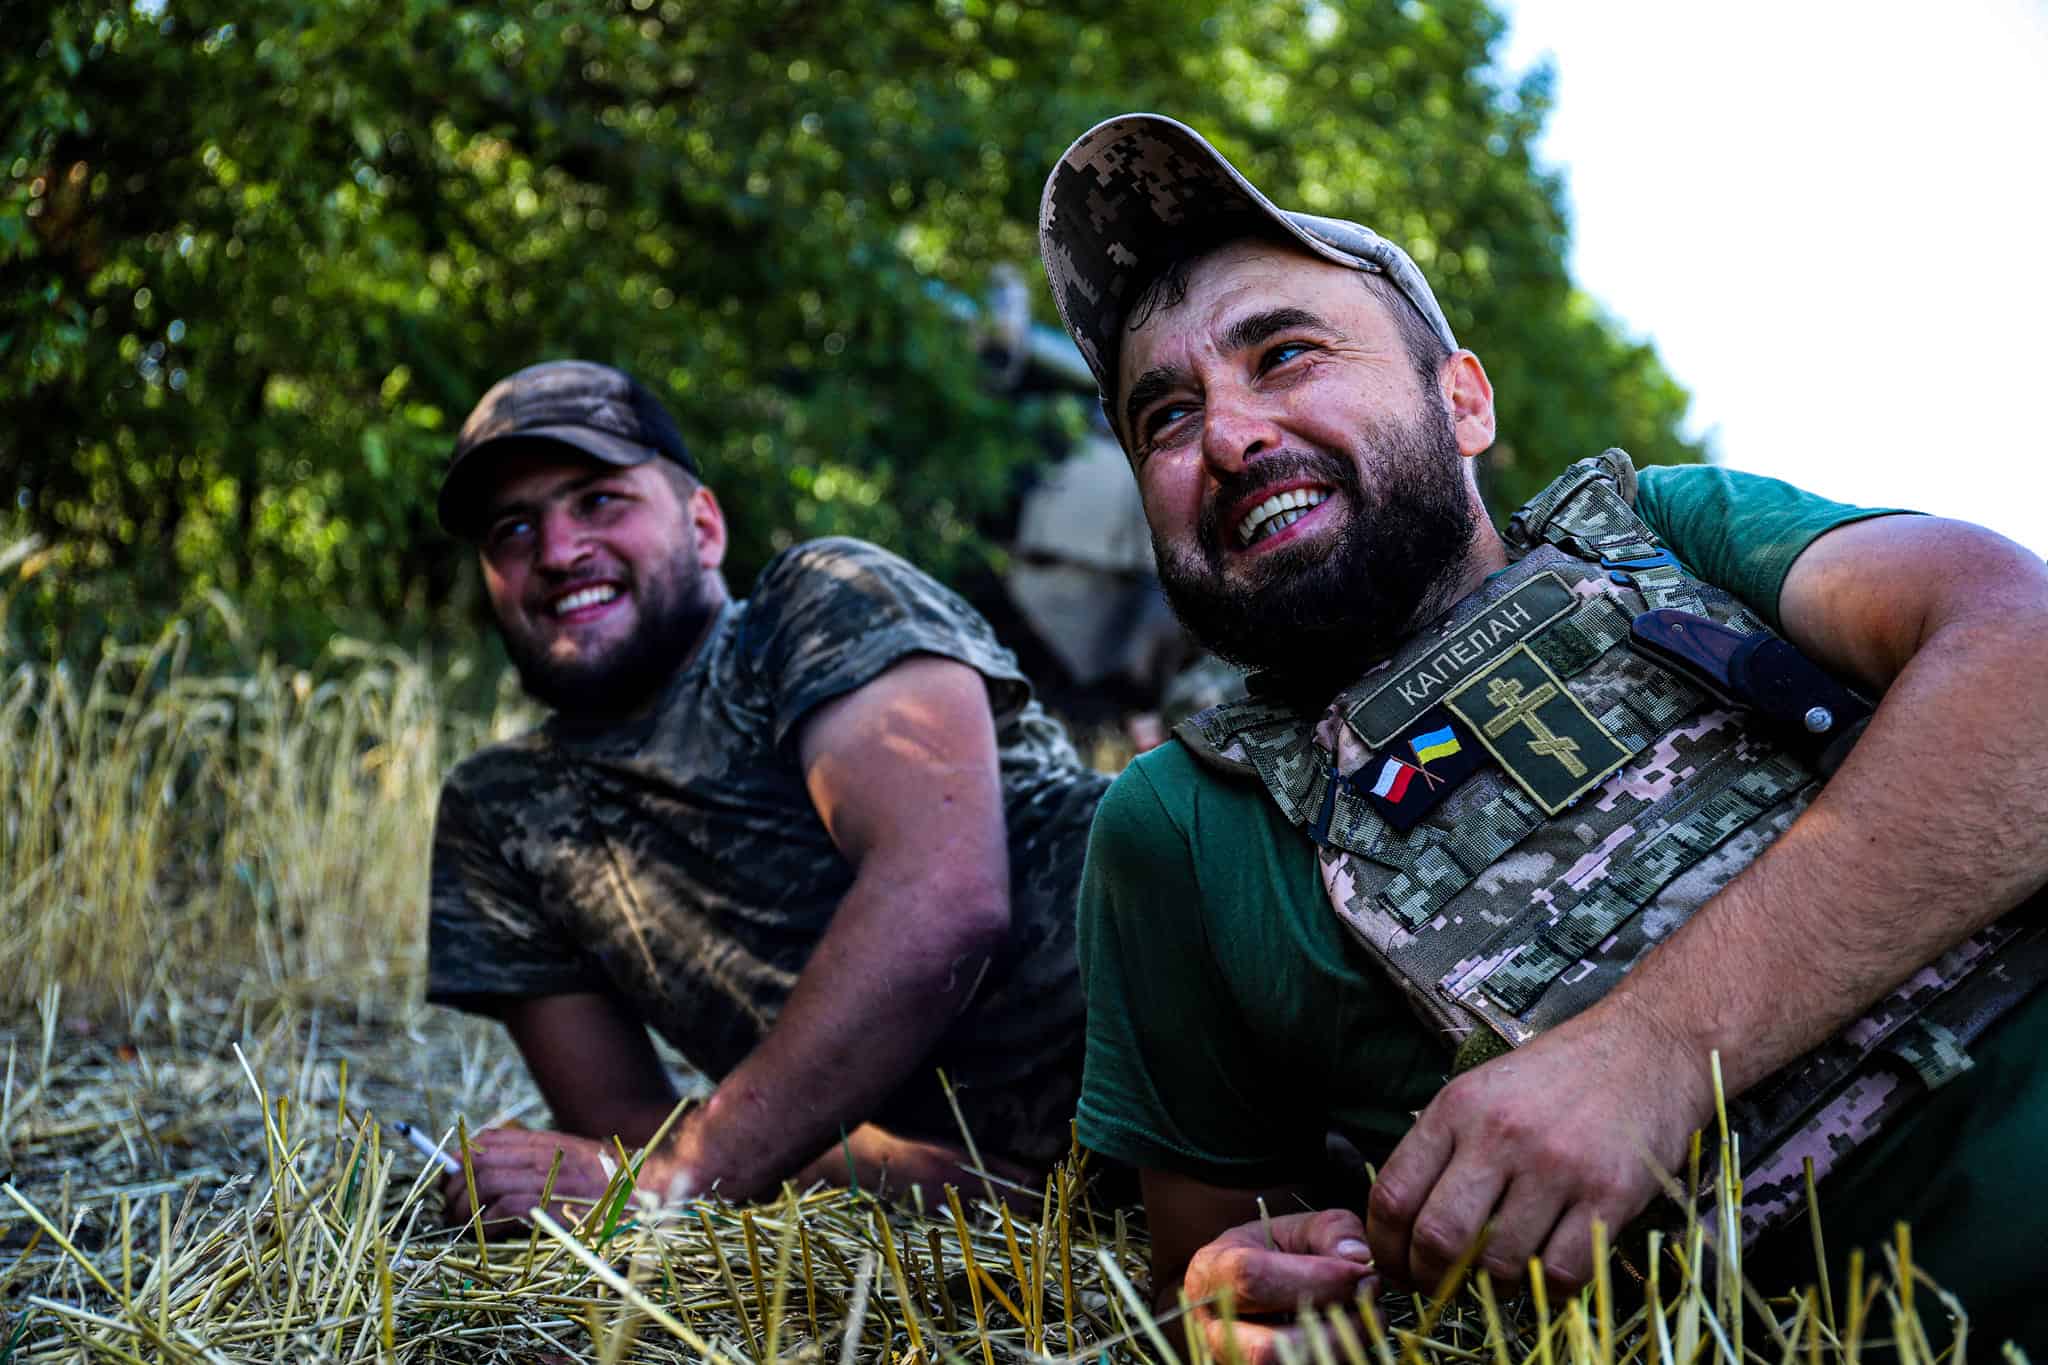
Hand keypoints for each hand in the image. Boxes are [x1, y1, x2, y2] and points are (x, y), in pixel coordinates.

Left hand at [439, 1127, 684, 1236]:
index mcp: (547, 1142)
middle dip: (453, 1185)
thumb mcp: (576, 1160)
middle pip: (477, 1160)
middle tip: (448, 1208)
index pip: (489, 1139)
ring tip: (458, 1223)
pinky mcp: (551, 1204)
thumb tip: (499, 1168)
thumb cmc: (614, 1183)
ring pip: (484, 1181)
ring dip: (462, 1205)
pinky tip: (483, 1232)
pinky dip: (485, 1220)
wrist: (650, 1190)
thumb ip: (543, 1160)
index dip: (461, 1157)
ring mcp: (547, 1178)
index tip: (451, 1176)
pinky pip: (503, 1206)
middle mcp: (543, 1154)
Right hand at [1182, 1209, 1376, 1364]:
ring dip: (1340, 1351)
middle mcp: (1213, 1327)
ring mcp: (1232, 1360)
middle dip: (1332, 1328)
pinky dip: (1337, 1359)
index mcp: (1212, 1271)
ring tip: (1367, 1320)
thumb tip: (1359, 1258)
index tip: (1363, 1274)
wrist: (1254, 1284)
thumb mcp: (1298, 1227)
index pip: (1253, 1279)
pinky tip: (1352, 1338)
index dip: (1316, 1279)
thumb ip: (1331, 1230)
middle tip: (1372, 1302)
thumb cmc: (1275, 1251)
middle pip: (1266, 1348)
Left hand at [1365, 999, 1712, 1290]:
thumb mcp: (1483, 1089)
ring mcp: (1557, 1166)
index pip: (1394, 1194)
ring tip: (1497, 1277)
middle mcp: (1500, 1135)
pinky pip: (1563, 1272)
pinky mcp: (1610, 1194)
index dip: (1385, 1247)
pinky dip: (1547, 1290)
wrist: (1649, 1047)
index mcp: (1457, 1108)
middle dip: (1429, 1278)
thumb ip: (1445, 1147)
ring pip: (1498, 1263)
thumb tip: (1404, 1223)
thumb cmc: (1560, 1074)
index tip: (1395, 1267)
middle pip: (1438, 1237)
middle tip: (1438, 1288)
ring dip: (1491, 1287)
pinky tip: (1545, 1272)